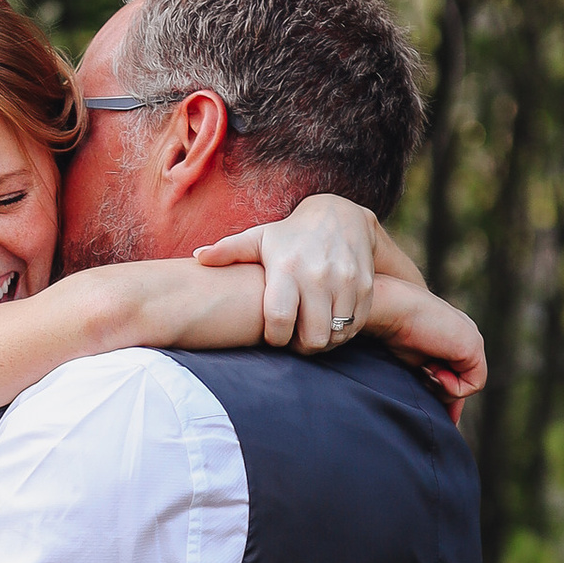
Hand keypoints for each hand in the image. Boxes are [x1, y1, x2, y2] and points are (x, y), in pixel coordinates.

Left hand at [194, 195, 376, 352]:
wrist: (341, 216)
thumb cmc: (290, 235)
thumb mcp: (259, 238)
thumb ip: (228, 250)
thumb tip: (198, 257)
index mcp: (287, 268)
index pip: (279, 320)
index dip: (275, 338)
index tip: (273, 335)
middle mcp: (318, 275)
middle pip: (312, 338)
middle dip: (301, 347)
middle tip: (294, 338)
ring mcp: (346, 282)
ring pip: (334, 336)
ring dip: (322, 341)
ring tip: (310, 330)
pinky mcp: (366, 288)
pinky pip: (354, 327)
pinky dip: (342, 333)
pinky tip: (329, 322)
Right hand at [370, 276, 486, 409]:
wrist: (392, 309)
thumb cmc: (392, 332)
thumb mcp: (413, 362)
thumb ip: (430, 382)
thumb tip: (443, 415)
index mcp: (450, 337)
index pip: (458, 374)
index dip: (446, 395)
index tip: (436, 414)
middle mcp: (464, 337)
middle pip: (463, 382)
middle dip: (446, 396)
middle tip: (425, 384)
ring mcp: (472, 340)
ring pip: (467, 386)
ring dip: (443, 388)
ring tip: (426, 370)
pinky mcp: (474, 347)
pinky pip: (473, 385)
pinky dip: (452, 387)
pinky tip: (434, 370)